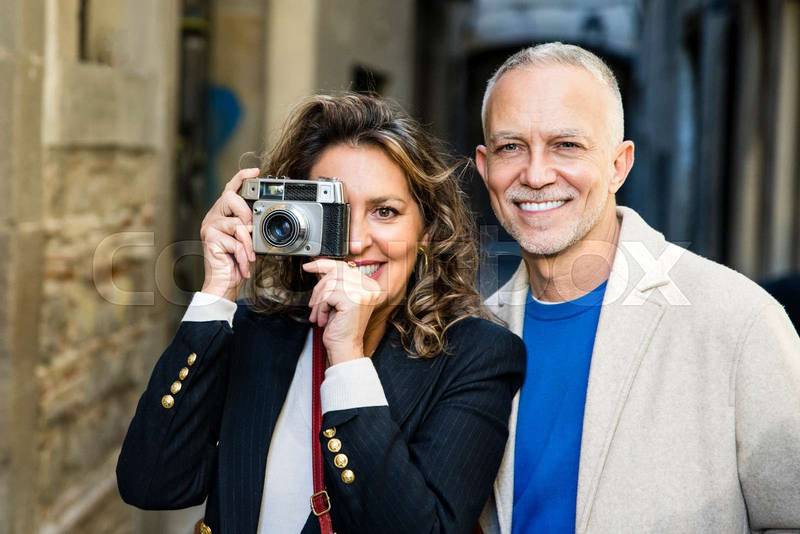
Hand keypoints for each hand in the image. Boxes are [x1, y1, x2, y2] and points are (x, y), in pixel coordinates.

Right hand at [200, 168, 258, 300]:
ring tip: (248, 257)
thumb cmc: (236, 262)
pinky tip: (242, 264)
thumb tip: (257, 221)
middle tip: (251, 232)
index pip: (230, 189)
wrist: (224, 283)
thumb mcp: (247, 241)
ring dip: (248, 244)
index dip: (242, 177)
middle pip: (231, 198)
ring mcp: (209, 226)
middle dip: (247, 214)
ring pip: (238, 224)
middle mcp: (213, 216)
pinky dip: (244, 255)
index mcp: (222, 214)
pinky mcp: (209, 238)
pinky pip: (236, 241)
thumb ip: (250, 227)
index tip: (255, 171)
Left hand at [303, 259, 383, 364]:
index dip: (324, 265)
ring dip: (319, 301)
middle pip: (336, 272)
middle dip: (319, 288)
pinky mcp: (353, 300)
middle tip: (314, 304)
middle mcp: (369, 287)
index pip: (344, 266)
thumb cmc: (341, 328)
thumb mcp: (337, 300)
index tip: (309, 267)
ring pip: (329, 284)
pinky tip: (323, 319)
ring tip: (319, 315)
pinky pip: (328, 295)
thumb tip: (319, 267)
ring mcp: (363, 292)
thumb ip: (334, 282)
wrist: (344, 348)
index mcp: (369, 285)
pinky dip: (321, 307)